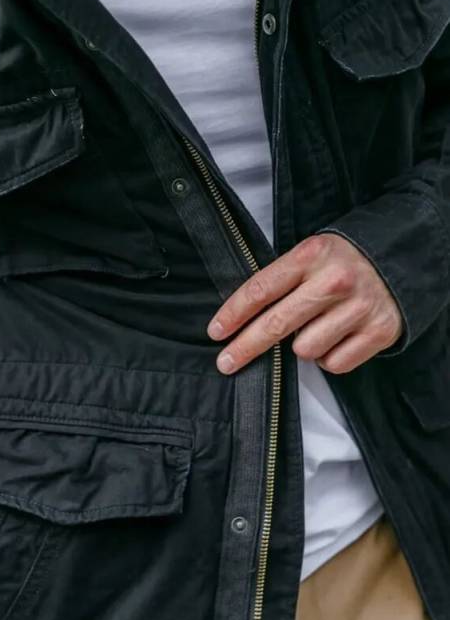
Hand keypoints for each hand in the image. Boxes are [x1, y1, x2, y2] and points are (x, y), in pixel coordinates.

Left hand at [207, 234, 402, 374]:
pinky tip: (338, 337)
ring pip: (305, 350)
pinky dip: (330, 357)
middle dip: (246, 347)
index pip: (261, 289)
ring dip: (302, 347)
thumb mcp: (311, 255)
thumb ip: (281, 281)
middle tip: (225, 362)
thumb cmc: (343, 262)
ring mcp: (359, 308)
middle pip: (277, 324)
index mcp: (311, 255)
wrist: (404, 259)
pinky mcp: (379, 332)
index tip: (215, 332)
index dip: (234, 314)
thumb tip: (240, 322)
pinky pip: (334, 364)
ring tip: (316, 328)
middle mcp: (335, 281)